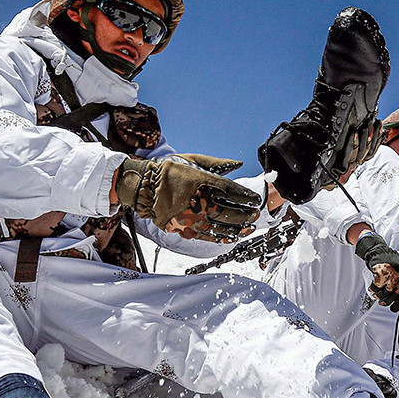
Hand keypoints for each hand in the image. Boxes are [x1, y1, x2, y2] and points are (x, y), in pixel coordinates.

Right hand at [115, 154, 260, 242]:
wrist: (144, 187)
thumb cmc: (169, 171)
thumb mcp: (193, 160)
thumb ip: (217, 164)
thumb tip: (238, 164)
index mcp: (203, 182)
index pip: (232, 192)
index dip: (246, 197)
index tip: (255, 200)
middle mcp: (199, 201)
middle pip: (229, 211)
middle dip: (245, 215)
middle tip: (255, 215)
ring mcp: (192, 216)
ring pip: (220, 226)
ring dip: (237, 228)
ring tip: (247, 228)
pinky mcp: (185, 227)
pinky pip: (207, 235)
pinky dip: (221, 237)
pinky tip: (231, 236)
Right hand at [354, 233, 398, 309]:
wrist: (378, 249)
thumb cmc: (390, 261)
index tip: (394, 308)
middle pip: (395, 294)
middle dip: (388, 301)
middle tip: (383, 302)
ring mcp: (391, 271)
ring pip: (385, 291)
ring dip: (380, 296)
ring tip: (377, 296)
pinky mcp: (380, 271)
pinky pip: (377, 285)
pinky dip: (373, 290)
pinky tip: (373, 289)